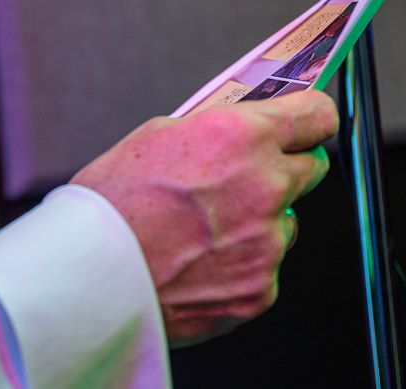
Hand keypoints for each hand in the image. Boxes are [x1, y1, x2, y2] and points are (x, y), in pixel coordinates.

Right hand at [70, 89, 338, 346]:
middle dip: (283, 169)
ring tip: (203, 232)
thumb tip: (240, 131)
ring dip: (259, 223)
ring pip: (284, 223)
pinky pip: (265, 268)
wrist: (90, 277)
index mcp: (243, 137)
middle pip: (310, 169)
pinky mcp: (260, 290)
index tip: (304, 123)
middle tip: (242, 179)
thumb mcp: (158, 136)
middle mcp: (266, 187)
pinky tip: (199, 264)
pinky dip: (241, 267)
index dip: (308, 119)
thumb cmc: (111, 205)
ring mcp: (268, 244)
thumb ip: (215, 132)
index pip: (316, 116)